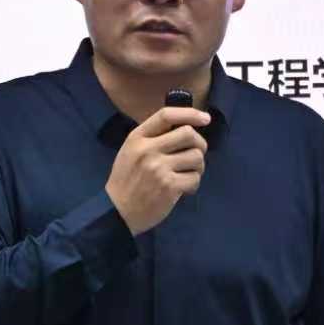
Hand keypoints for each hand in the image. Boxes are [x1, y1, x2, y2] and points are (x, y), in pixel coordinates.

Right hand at [104, 104, 211, 235]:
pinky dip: (194, 183)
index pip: (166, 115)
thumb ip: (152, 138)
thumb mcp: (131, 150)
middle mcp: (148, 149)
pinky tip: (184, 188)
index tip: (205, 118)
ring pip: (196, 156)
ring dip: (198, 166)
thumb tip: (186, 128)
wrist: (118, 210)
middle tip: (195, 155)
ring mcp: (159, 168)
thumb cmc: (127, 179)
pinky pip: (195, 178)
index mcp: (137, 137)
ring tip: (188, 174)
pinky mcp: (169, 186)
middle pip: (188, 134)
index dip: (189, 113)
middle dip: (199, 144)